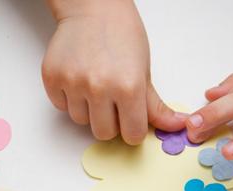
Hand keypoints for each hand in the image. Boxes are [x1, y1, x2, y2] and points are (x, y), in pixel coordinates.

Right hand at [42, 0, 184, 143]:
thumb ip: (155, 106)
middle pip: (103, 134)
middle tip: (110, 98)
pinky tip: (77, 77)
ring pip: (80, 121)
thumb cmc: (122, 35)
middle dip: (109, 121)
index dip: (132, 128)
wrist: (93, 6)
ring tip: (93, 83)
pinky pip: (61, 106)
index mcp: (128, 87)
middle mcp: (100, 87)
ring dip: (87, 108)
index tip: (130, 117)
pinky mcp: (53, 78)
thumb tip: (179, 125)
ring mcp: (74, 83)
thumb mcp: (144, 71)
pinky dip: (69, 97)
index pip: (132, 135)